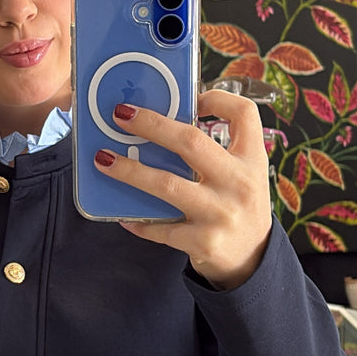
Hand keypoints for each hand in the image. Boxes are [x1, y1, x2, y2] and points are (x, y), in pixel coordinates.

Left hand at [96, 89, 272, 289]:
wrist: (253, 260)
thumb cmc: (239, 207)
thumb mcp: (242, 174)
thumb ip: (216, 151)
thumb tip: (163, 124)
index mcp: (251, 160)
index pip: (245, 114)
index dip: (218, 98)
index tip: (193, 95)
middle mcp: (239, 184)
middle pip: (191, 142)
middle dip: (151, 124)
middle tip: (120, 115)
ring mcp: (221, 214)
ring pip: (167, 184)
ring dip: (130, 170)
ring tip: (103, 160)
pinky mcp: (203, 242)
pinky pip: (161, 228)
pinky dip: (139, 221)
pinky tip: (122, 215)